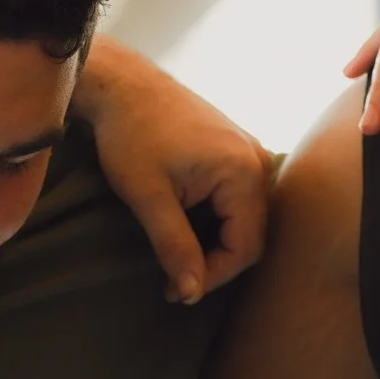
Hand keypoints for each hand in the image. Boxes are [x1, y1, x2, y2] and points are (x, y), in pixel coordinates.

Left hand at [74, 39, 275, 303]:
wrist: (122, 84)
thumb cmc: (131, 135)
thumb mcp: (148, 197)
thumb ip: (174, 246)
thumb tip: (191, 294)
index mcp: (243, 171)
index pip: (246, 247)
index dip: (214, 276)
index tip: (177, 290)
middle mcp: (257, 160)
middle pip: (252, 233)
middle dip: (215, 262)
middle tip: (175, 280)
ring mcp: (249, 151)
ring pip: (245, 217)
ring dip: (216, 242)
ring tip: (179, 256)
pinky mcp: (235, 148)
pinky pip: (238, 197)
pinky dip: (216, 219)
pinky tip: (187, 226)